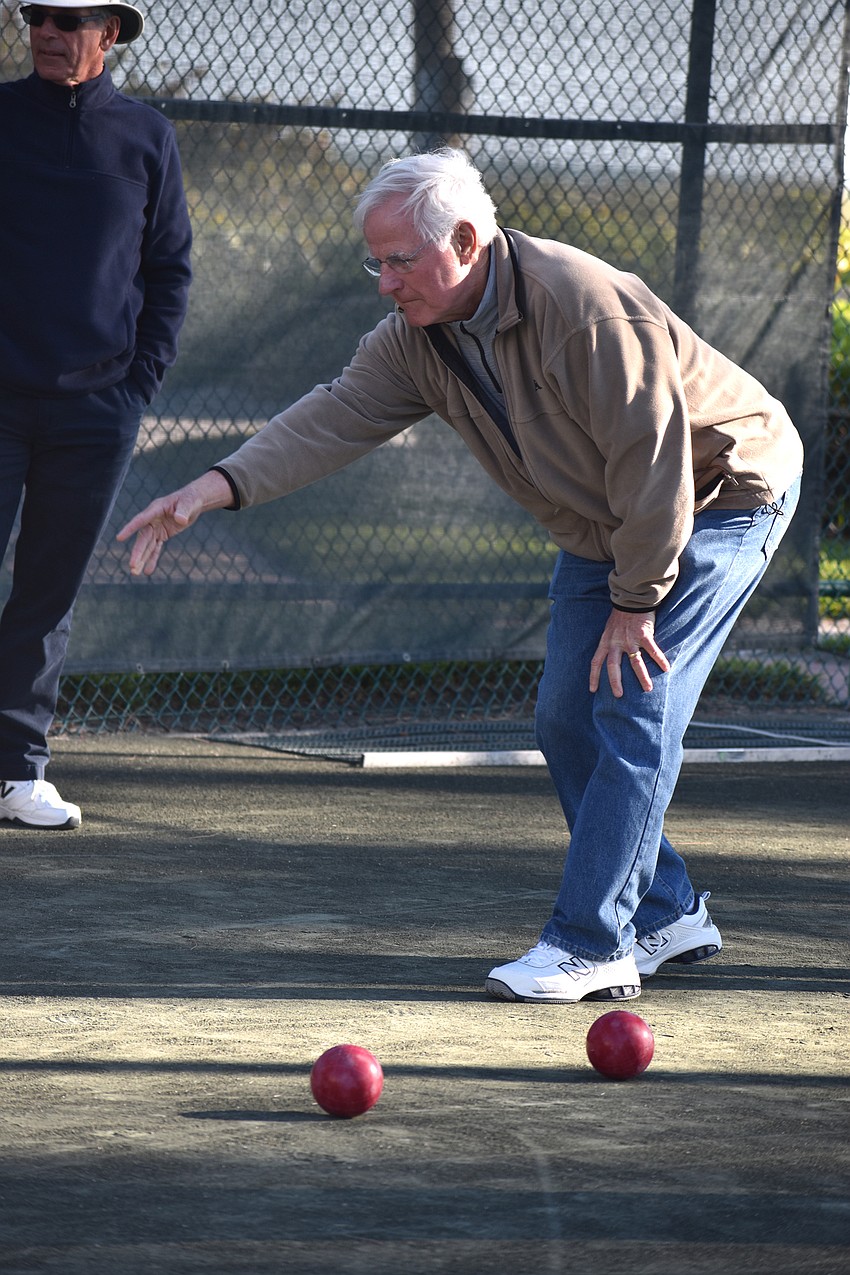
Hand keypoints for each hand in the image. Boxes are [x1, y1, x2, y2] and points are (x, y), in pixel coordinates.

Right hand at [116, 470, 233, 575]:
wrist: (193, 501)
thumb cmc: (190, 499)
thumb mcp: (189, 503)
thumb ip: (183, 511)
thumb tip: (181, 520)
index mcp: (155, 509)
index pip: (140, 520)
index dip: (130, 529)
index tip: (119, 538)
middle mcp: (152, 520)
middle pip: (143, 538)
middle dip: (137, 552)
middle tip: (132, 566)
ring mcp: (156, 528)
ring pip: (146, 546)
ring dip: (141, 559)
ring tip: (135, 573)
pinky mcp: (162, 535)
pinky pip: (155, 548)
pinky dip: (152, 559)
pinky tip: (148, 571)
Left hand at [589, 609, 669, 696]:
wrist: (631, 598)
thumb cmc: (622, 615)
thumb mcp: (610, 629)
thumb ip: (611, 642)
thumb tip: (612, 655)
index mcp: (606, 641)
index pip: (596, 661)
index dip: (594, 676)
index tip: (592, 689)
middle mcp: (615, 642)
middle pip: (613, 666)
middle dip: (615, 682)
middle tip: (618, 695)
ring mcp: (629, 639)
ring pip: (635, 662)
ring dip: (642, 677)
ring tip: (648, 689)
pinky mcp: (644, 634)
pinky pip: (652, 650)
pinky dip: (660, 660)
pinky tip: (666, 668)